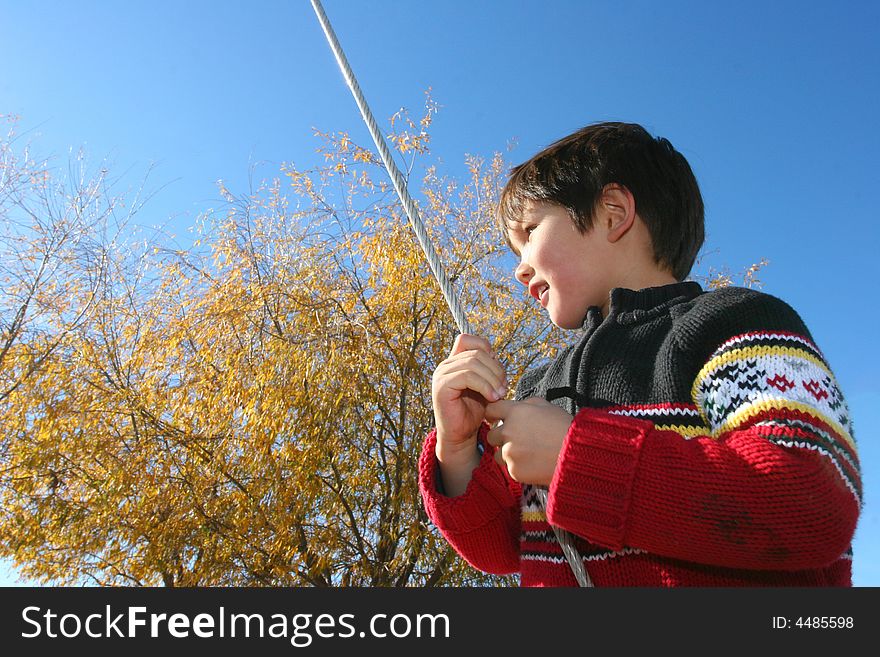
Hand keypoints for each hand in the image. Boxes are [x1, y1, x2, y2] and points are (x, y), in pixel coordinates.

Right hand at [431, 333, 507, 458]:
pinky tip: (492, 398)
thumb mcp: (485, 386)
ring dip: (492, 378)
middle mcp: (446, 365)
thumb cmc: (473, 412)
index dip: (487, 350)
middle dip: (496, 369)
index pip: (469, 340)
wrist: (460, 436)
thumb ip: (488, 370)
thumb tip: (496, 357)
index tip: (497, 372)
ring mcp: (442, 374)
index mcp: (455, 362)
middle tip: (504, 388)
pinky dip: (484, 385)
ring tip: (500, 395)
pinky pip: (467, 375)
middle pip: (477, 352)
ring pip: (473, 362)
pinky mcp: (442, 386)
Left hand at [485, 397, 573, 485]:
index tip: (496, 418)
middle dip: (501, 437)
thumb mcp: (546, 406)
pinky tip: (533, 463)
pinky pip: (509, 467)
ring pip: (498, 453)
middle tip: (517, 439)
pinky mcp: (514, 470)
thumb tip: (514, 407)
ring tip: (527, 453)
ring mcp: (509, 453)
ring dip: (507, 453)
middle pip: (491, 434)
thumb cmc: (564, 427)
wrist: (576, 454)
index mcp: (515, 413)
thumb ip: (525, 405)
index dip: (494, 414)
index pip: (491, 410)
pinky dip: (518, 466)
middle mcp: (508, 432)